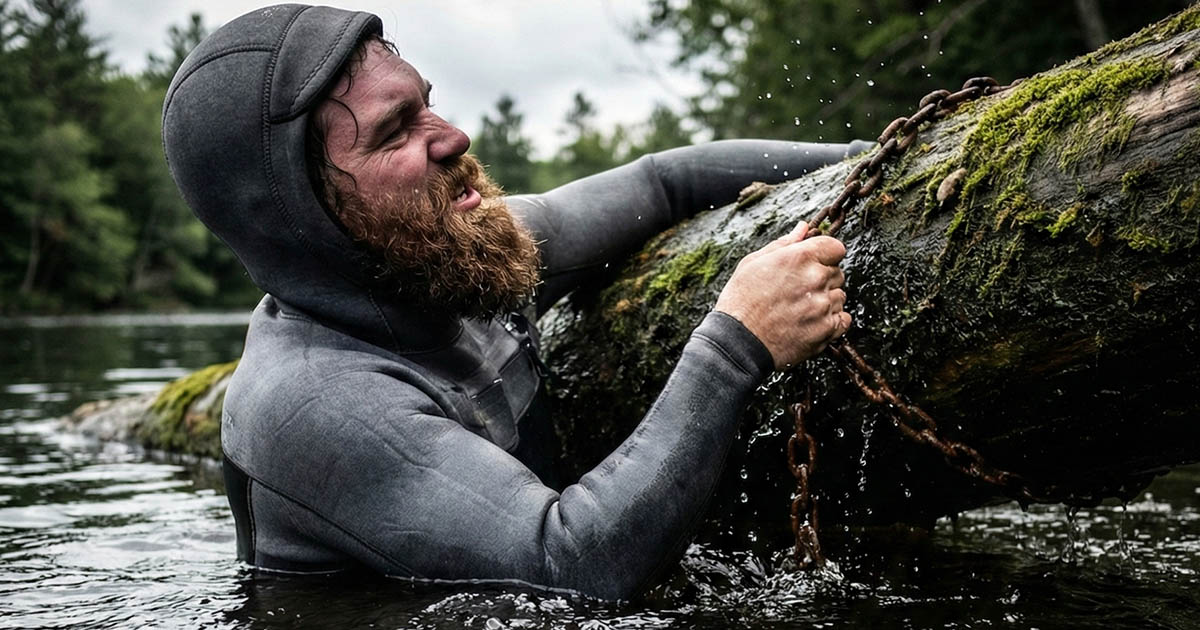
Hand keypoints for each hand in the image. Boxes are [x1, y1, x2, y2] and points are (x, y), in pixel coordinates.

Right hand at [714, 223, 850, 369]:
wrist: (738, 342)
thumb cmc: (741, 301)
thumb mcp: (753, 263)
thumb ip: (783, 244)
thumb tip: (803, 227)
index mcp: (800, 257)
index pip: (835, 247)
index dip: (825, 255)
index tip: (814, 264)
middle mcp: (816, 278)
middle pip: (837, 272)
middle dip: (822, 279)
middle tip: (797, 291)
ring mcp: (824, 305)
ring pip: (840, 296)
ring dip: (826, 301)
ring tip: (800, 310)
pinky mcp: (827, 329)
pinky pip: (843, 320)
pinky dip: (832, 322)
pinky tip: (811, 323)